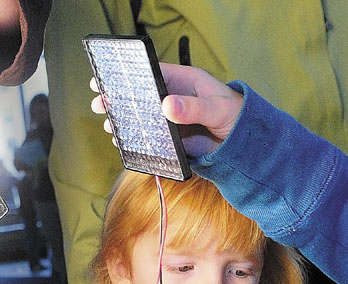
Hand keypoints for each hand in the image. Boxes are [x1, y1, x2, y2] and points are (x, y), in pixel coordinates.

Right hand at [89, 63, 242, 157]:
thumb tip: (167, 105)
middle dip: (118, 101)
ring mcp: (170, 120)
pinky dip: (136, 141)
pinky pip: (150, 139)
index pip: (151, 75)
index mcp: (182, 82)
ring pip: (141, 119)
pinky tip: (123, 142)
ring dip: (124, 122)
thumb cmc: (237, 116)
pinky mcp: (171, 140)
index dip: (128, 76)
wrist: (248, 145)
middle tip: (99, 104)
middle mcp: (173, 100)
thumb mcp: (216, 108)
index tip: (106, 78)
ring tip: (109, 126)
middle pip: (140, 98)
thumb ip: (192, 107)